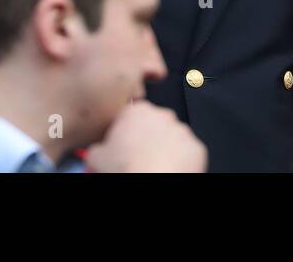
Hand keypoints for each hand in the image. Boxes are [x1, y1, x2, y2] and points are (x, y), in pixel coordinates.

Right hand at [84, 100, 206, 172]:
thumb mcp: (96, 156)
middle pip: (153, 124)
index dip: (126, 131)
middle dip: (147, 137)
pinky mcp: (196, 147)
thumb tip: (97, 151)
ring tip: (154, 165)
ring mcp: (181, 130)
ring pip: (172, 137)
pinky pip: (187, 152)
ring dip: (164, 148)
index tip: (123, 144)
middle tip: (138, 156)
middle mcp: (162, 115)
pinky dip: (180, 160)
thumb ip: (97, 146)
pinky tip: (169, 169)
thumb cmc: (126, 168)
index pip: (130, 115)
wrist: (151, 181)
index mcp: (137, 111)